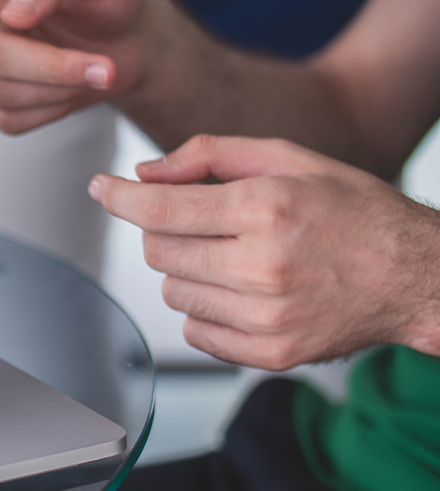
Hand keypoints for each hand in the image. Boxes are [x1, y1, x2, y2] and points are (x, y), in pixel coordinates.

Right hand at [0, 0, 163, 133]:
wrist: (136, 39)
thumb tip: (15, 12)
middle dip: (52, 67)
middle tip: (106, 67)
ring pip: (4, 94)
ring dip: (62, 87)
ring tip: (99, 67)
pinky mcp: (5, 104)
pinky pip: (14, 121)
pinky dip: (55, 111)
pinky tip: (72, 89)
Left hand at [89, 135, 439, 369]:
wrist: (417, 276)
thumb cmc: (353, 211)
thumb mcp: (288, 158)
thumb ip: (208, 155)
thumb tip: (144, 174)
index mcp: (265, 209)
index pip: (160, 209)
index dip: (119, 197)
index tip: (101, 188)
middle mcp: (263, 266)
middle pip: (158, 251)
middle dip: (164, 229)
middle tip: (201, 220)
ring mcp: (266, 317)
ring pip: (172, 292)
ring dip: (186, 270)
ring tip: (232, 255)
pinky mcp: (271, 354)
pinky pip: (195, 332)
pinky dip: (204, 310)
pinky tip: (240, 289)